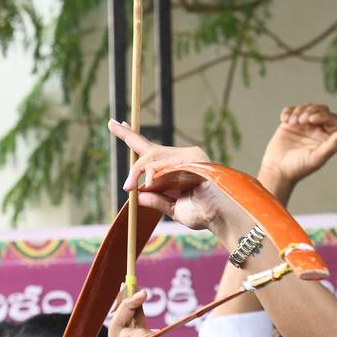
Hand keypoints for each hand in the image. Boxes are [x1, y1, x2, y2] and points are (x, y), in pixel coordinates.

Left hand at [111, 120, 243, 238]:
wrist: (221, 215)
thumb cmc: (202, 213)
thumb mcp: (172, 209)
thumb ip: (156, 200)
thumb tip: (136, 194)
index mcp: (176, 168)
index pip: (149, 150)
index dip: (131, 136)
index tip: (115, 122)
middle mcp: (182, 157)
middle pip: (148, 150)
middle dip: (129, 146)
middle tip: (119, 155)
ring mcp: (188, 155)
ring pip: (152, 159)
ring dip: (139, 173)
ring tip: (131, 186)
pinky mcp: (192, 158)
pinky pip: (163, 164)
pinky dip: (154, 173)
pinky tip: (150, 180)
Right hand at [257, 104, 336, 202]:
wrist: (277, 170)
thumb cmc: (298, 168)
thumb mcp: (317, 157)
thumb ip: (332, 145)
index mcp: (327, 137)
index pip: (332, 119)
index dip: (323, 115)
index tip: (312, 120)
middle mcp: (316, 130)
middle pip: (320, 109)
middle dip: (311, 110)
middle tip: (301, 120)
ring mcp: (303, 126)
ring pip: (305, 107)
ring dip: (298, 111)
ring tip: (291, 122)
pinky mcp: (289, 124)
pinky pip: (291, 110)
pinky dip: (288, 112)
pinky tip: (285, 120)